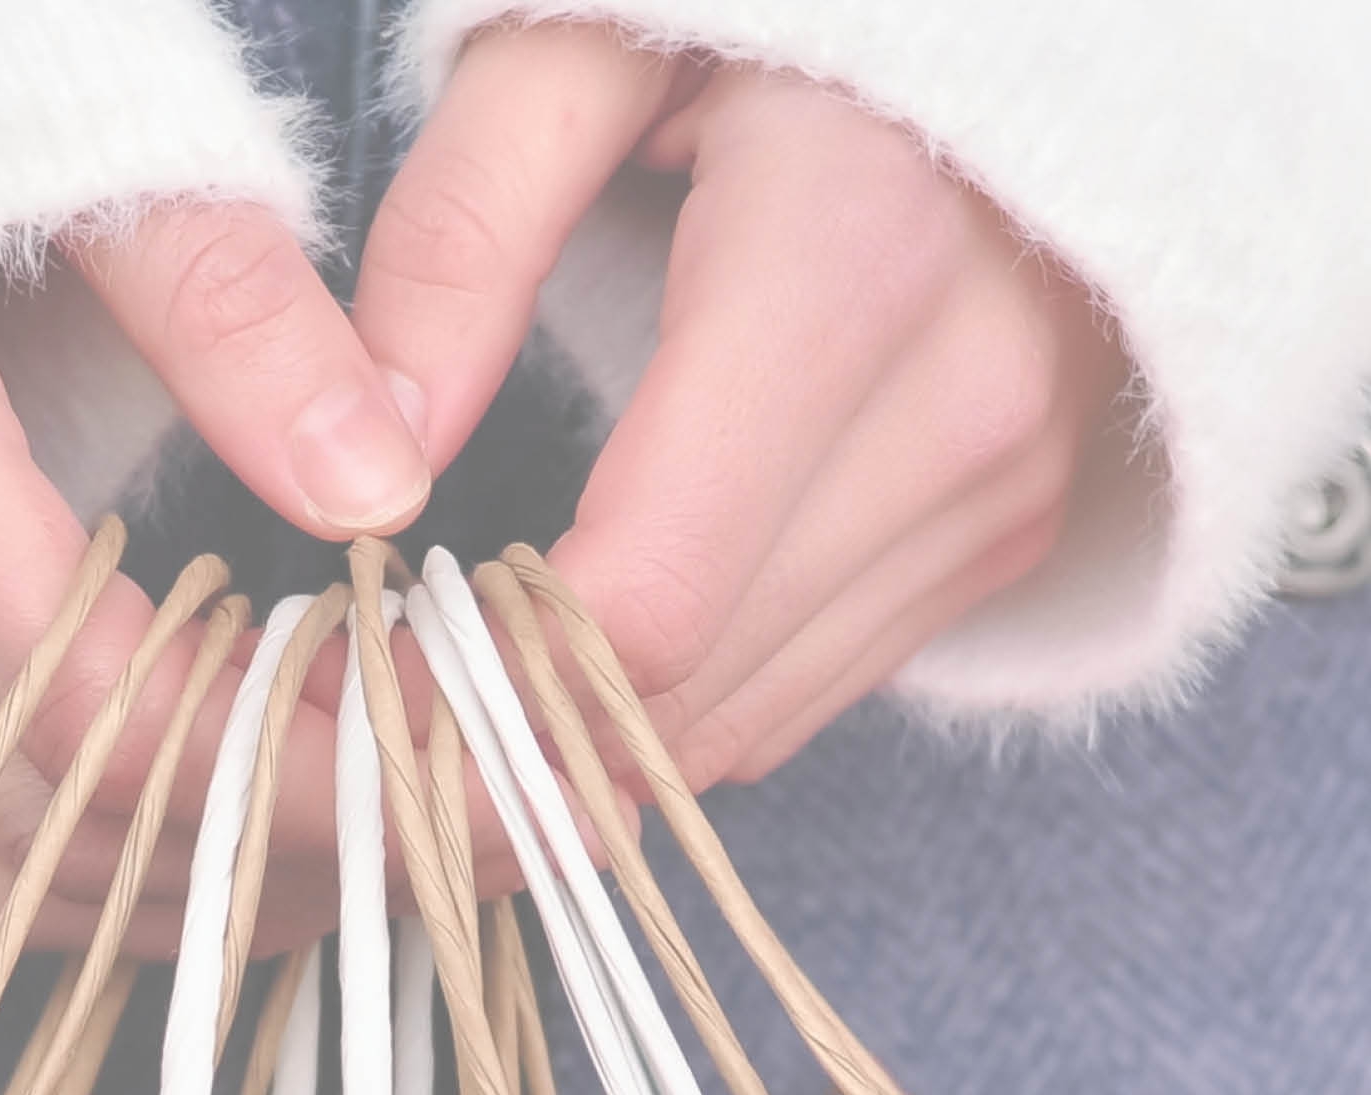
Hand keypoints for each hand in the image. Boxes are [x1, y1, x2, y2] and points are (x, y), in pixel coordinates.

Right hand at [0, 203, 428, 946]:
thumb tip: (375, 488)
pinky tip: (142, 830)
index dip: (283, 772)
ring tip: (301, 850)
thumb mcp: (75, 140)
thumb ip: (227, 310)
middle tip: (407, 823)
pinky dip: (10, 872)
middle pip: (34, 808)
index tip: (428, 768)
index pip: (93, 697)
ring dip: (137, 896)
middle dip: (246, 853)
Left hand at [356, 24, 1129, 786]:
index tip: (345, 667)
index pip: (650, 589)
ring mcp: (1005, 484)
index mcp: (849, 259)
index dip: (477, 675)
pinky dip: (681, 707)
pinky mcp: (1011, 530)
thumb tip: (370, 461)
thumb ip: (460, 230)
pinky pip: (814, 692)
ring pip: (750, 722)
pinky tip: (569, 657)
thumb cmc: (768, 19)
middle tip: (345, 708)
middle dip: (500, 738)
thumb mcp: (580, 45)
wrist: (1025, 32)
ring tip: (433, 692)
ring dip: (582, 746)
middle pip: (689, 685)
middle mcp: (960, 401)